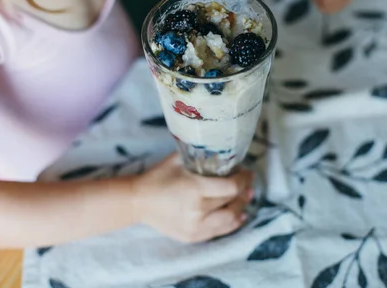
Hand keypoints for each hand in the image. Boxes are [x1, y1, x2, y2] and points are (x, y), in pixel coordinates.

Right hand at [132, 154, 253, 242]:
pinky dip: (232, 223)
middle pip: (231, 202)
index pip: (231, 187)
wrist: (137, 202)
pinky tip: (238, 215)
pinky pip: (219, 232)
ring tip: (246, 198)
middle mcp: (197, 210)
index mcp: (194, 189)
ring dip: (241, 208)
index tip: (246, 172)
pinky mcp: (192, 237)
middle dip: (244, 192)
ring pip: (229, 220)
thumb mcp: (178, 160)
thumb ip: (199, 155)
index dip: (243, 179)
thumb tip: (222, 150)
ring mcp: (195, 227)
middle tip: (248, 182)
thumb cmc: (158, 177)